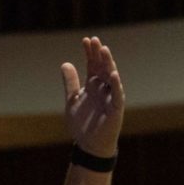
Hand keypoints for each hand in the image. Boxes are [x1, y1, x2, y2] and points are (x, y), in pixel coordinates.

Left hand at [61, 37, 123, 157]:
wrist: (89, 145)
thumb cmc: (83, 123)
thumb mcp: (72, 99)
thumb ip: (70, 82)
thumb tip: (66, 63)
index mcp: (93, 85)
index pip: (92, 64)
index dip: (89, 52)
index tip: (85, 40)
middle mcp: (104, 88)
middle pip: (102, 66)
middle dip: (98, 53)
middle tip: (94, 40)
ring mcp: (111, 96)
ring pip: (111, 76)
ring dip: (108, 63)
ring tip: (104, 50)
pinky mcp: (116, 108)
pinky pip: (117, 94)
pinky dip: (116, 84)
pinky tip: (113, 74)